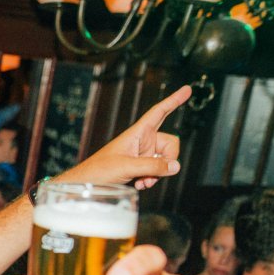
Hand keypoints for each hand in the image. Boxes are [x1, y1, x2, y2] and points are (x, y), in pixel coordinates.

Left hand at [60, 85, 190, 189]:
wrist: (86, 185)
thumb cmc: (98, 170)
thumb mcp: (126, 166)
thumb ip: (152, 166)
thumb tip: (175, 166)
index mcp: (137, 133)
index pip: (159, 112)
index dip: (173, 100)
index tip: (187, 89)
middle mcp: (142, 141)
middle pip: (171, 144)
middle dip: (168, 159)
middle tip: (155, 172)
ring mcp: (142, 155)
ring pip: (165, 160)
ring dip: (158, 173)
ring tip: (142, 181)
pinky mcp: (140, 167)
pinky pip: (157, 171)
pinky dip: (152, 179)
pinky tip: (140, 184)